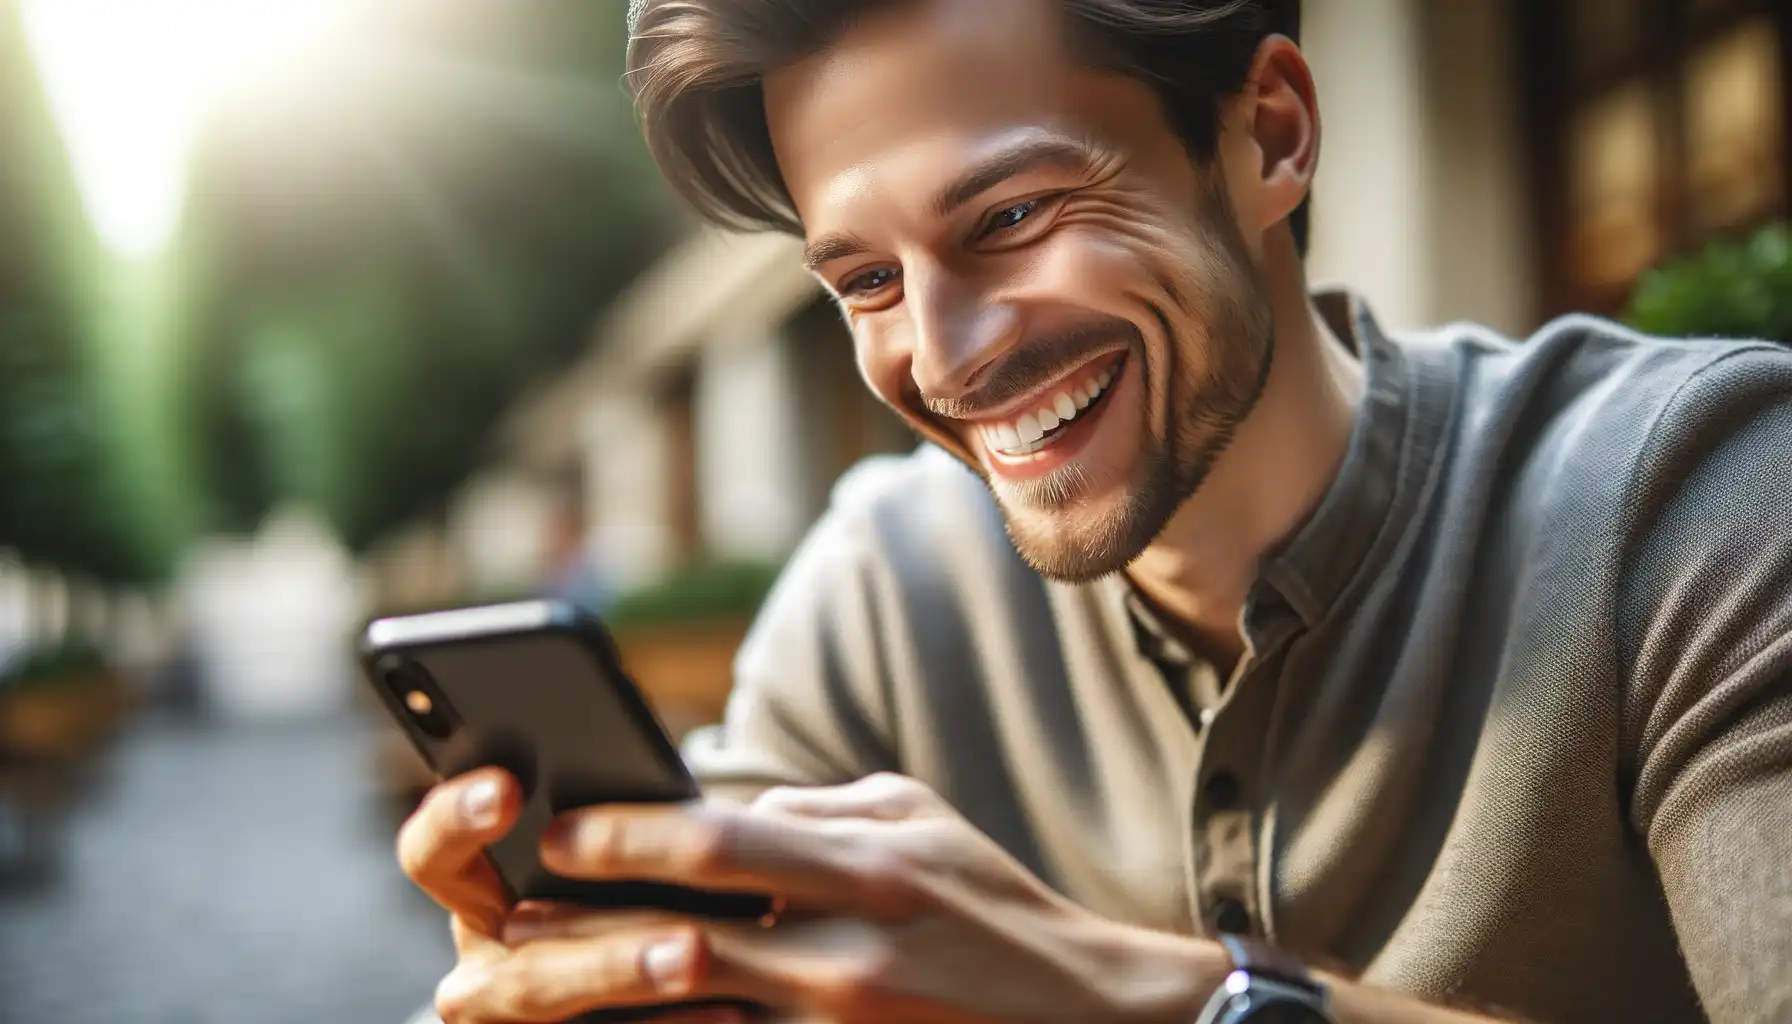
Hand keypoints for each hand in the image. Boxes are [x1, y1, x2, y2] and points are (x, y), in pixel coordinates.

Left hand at [435, 773, 1226, 1022]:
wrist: (1086, 1016)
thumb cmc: (993, 905)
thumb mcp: (917, 822)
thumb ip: (815, 812)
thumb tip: (722, 805)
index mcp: (865, 867)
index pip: (717, 840)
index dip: (622, 834)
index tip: (552, 829)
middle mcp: (846, 951)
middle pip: (675, 939)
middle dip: (569, 936)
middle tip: (488, 932)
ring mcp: (840, 1023)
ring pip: (683, 1015)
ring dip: (589, 1003)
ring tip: (510, 990)